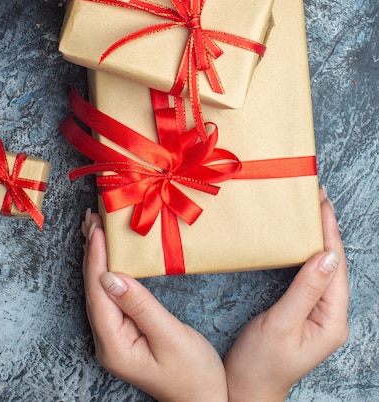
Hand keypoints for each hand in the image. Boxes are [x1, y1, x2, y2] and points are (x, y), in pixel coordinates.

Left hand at [81, 211, 227, 401]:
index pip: (98, 294)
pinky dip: (107, 272)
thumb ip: (140, 305)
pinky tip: (108, 257)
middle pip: (93, 290)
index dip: (97, 259)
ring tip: (94, 230)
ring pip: (99, 292)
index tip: (98, 229)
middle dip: (92, 253)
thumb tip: (111, 276)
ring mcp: (114, 339)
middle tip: (90, 219)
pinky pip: (109, 297)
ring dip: (97, 260)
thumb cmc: (193, 372)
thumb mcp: (170, 335)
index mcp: (115, 345)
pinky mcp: (124, 334)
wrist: (204, 400)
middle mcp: (107, 342)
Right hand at [224, 187, 348, 401]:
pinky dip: (305, 253)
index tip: (322, 203)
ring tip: (311, 210)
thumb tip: (327, 255)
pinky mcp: (304, 311)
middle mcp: (331, 315)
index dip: (329, 232)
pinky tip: (299, 240)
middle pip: (333, 263)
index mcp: (332, 319)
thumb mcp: (282, 324)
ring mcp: (318, 313)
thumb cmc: (261, 364)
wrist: (246, 390)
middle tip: (316, 198)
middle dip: (327, 230)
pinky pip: (310, 275)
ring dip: (317, 238)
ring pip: (322, 267)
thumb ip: (305, 290)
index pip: (335, 266)